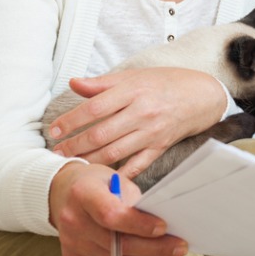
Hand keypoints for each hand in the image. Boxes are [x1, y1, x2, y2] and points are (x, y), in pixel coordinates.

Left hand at [48, 67, 225, 178]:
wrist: (201, 96)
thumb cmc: (164, 83)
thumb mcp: (133, 76)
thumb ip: (102, 83)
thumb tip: (73, 83)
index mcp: (133, 91)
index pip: (95, 108)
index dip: (71, 120)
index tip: (54, 129)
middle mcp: (142, 112)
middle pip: (101, 133)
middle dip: (75, 145)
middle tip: (56, 152)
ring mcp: (152, 132)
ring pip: (115, 152)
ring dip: (90, 160)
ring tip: (72, 163)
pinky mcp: (160, 148)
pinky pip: (137, 166)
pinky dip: (119, 175)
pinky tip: (102, 179)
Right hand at [48, 162, 186, 255]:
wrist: (61, 191)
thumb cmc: (95, 182)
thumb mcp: (115, 178)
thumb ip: (133, 199)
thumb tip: (161, 223)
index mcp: (82, 193)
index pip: (111, 214)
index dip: (139, 224)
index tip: (163, 227)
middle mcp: (72, 219)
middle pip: (116, 243)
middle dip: (153, 247)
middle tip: (179, 246)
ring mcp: (70, 240)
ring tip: (171, 252)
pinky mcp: (72, 254)